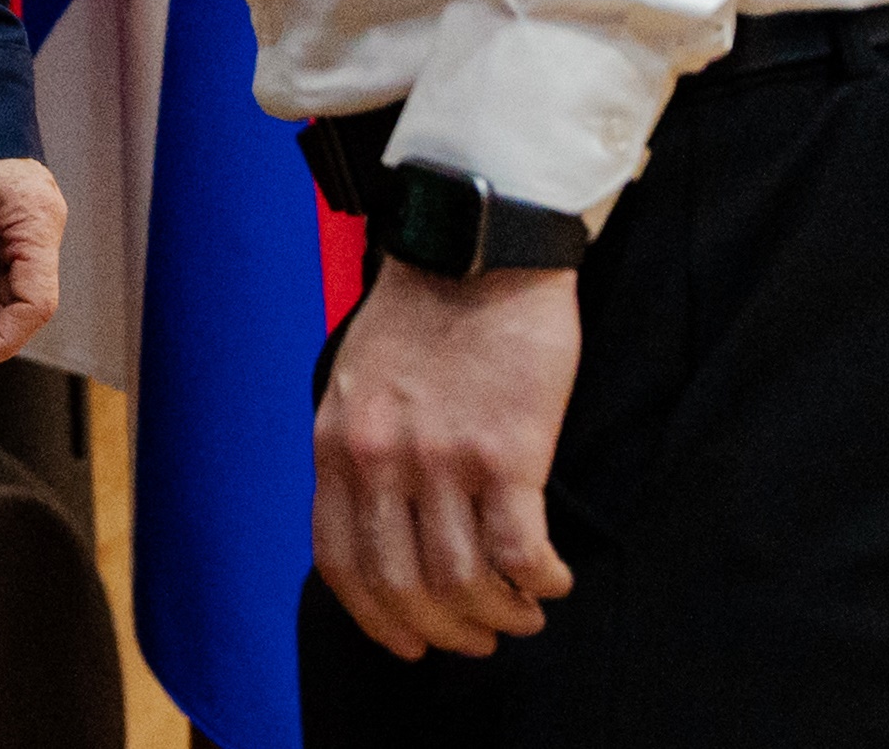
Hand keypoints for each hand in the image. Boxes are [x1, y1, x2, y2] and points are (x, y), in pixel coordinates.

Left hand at [312, 263, 579, 660]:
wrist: (477, 246)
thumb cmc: (424, 310)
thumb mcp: (357, 380)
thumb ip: (359, 448)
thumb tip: (376, 523)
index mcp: (337, 442)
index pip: (341, 562)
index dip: (376, 619)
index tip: (409, 643)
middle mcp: (380, 458)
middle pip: (402, 586)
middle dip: (444, 631)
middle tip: (479, 639)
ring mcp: (441, 458)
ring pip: (463, 582)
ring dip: (498, 615)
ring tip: (523, 613)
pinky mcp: (506, 452)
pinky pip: (520, 552)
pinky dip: (539, 582)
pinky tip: (551, 580)